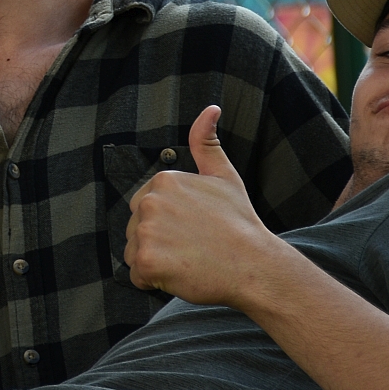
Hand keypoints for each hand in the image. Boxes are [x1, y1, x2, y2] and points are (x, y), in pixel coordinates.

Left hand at [123, 106, 281, 307]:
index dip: (168, 223)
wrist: (254, 264)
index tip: (192, 229)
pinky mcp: (146, 260)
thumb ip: (206, 142)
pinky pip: (137, 276)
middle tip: (193, 247)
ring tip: (188, 260)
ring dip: (155, 262)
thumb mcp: (223, 175)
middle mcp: (149, 202)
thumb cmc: (240, 223)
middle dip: (158, 242)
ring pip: (134, 253)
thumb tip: (210, 108)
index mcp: (163, 180)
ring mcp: (146, 231)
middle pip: (136, 230)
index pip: (146, 208)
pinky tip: (180, 275)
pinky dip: (154, 281)